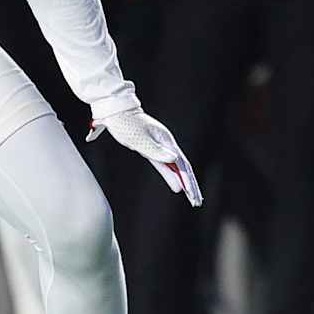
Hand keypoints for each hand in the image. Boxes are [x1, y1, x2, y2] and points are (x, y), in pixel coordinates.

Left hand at [87, 107, 201, 206]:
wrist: (117, 112)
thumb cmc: (126, 124)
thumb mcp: (139, 139)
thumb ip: (156, 150)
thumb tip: (174, 159)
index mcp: (166, 141)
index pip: (181, 164)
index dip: (187, 180)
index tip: (191, 194)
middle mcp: (167, 144)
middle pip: (183, 167)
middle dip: (191, 184)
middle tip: (197, 201)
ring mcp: (161, 146)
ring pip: (177, 167)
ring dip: (184, 182)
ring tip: (191, 197)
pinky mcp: (153, 149)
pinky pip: (167, 166)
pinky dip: (173, 176)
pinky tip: (177, 185)